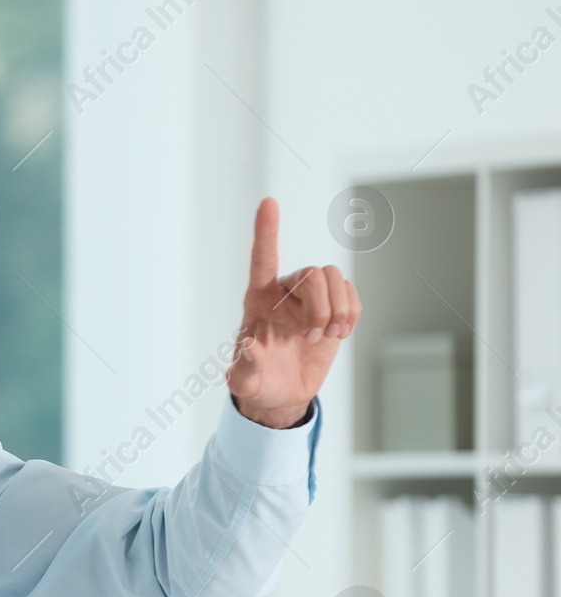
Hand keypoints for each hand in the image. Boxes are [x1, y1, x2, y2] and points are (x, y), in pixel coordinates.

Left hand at [226, 197, 360, 428]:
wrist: (281, 393)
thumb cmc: (258, 382)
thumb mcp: (245, 381)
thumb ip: (245, 366)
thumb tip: (251, 342)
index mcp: (257, 300)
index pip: (262, 259)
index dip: (266, 231)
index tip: (268, 202)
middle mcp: (284, 292)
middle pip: (312, 274)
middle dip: (320, 307)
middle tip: (312, 337)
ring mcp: (310, 299)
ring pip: (334, 278)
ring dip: (337, 309)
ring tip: (327, 337)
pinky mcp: (333, 309)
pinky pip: (351, 295)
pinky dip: (351, 314)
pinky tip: (338, 335)